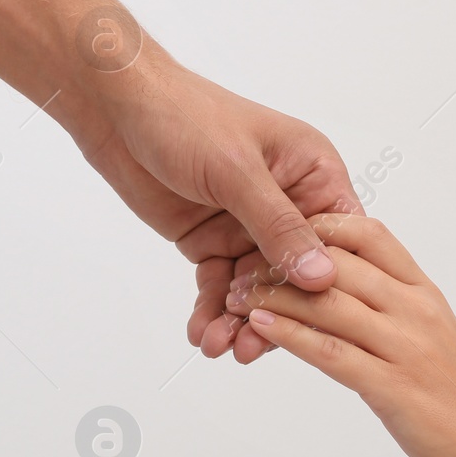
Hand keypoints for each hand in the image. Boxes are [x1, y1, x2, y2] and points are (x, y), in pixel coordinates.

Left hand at [76, 53, 360, 361]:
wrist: (116, 109)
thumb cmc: (185, 115)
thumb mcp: (237, 172)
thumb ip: (278, 226)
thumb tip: (322, 275)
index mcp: (312, 172)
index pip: (339, 236)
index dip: (330, 281)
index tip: (315, 321)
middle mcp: (288, 202)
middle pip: (296, 272)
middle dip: (277, 311)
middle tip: (254, 347)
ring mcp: (248, 224)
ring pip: (257, 286)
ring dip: (240, 320)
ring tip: (220, 346)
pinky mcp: (213, 240)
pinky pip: (220, 285)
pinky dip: (210, 311)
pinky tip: (201, 334)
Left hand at [223, 214, 455, 456]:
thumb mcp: (429, 336)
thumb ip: (389, 307)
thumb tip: (339, 285)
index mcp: (425, 293)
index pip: (372, 235)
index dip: (322, 223)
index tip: (281, 226)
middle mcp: (416, 311)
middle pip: (341, 263)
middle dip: (284, 258)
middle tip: (242, 261)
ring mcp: (406, 347)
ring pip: (330, 303)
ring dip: (274, 294)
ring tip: (236, 292)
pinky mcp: (392, 387)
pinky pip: (331, 352)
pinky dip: (290, 333)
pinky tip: (260, 324)